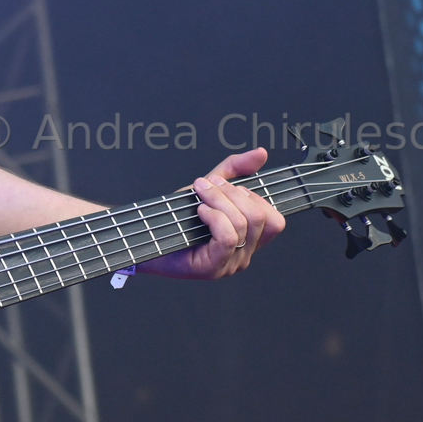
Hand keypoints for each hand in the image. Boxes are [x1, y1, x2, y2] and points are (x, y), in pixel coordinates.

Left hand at [140, 148, 284, 279]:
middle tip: (207, 185)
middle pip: (260, 218)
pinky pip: (228, 237)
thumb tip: (261, 154)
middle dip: (232, 193)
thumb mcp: (209, 188)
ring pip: (242, 224)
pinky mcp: (214, 268)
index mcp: (248, 239)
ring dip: (218, 200)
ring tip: (199, 193)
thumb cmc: (177, 217)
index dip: (256, 197)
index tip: (230, 185)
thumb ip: (235, 170)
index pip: (275, 221)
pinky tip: (199, 211)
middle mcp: (244, 255)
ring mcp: (230, 264)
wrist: (146, 237)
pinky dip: (214, 217)